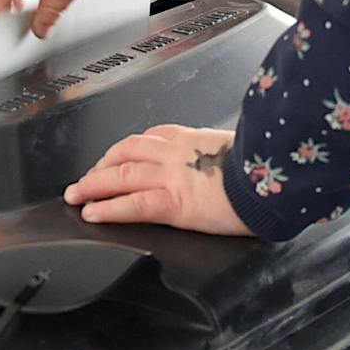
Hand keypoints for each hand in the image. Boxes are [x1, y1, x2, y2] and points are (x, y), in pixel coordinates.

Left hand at [64, 125, 252, 234]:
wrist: (272, 183)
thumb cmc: (263, 170)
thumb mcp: (238, 152)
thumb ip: (220, 156)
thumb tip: (223, 164)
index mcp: (195, 139)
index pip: (153, 137)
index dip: (128, 147)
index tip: (116, 155)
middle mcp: (177, 152)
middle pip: (127, 152)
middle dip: (101, 164)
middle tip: (84, 177)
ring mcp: (172, 176)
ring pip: (121, 174)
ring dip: (93, 183)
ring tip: (76, 194)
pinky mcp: (172, 202)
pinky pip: (131, 204)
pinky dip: (108, 208)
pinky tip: (92, 213)